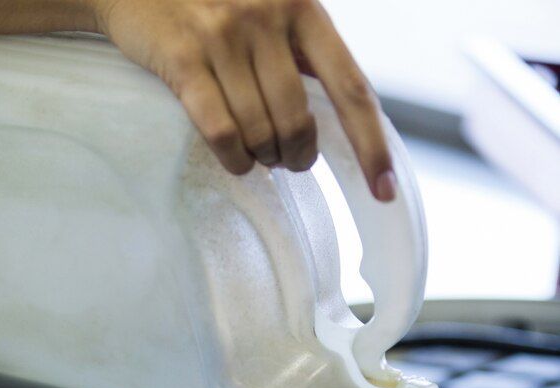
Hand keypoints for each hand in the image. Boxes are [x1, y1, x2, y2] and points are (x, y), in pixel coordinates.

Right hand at [95, 0, 395, 197]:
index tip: (383, 189)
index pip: (351, 88)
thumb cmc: (213, 1)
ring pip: (260, 132)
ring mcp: (224, 37)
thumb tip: (334, 118)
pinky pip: (221, 132)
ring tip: (256, 154)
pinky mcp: (184, 59)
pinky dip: (234, 159)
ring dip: (262, 158)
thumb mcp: (270, 9)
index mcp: (303, 6)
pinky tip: (236, 161)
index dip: (371, 145)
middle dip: (297, 156)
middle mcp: (267, 17)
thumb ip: (300, 51)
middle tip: (286, 160)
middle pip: (299, 123)